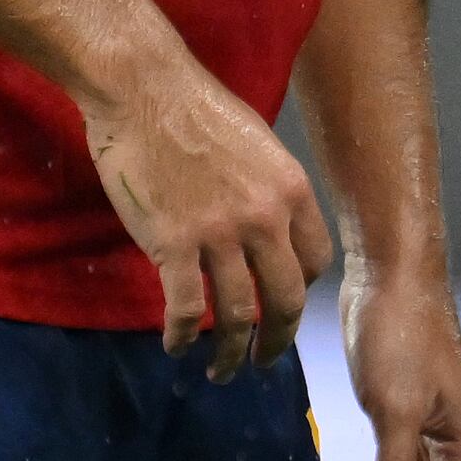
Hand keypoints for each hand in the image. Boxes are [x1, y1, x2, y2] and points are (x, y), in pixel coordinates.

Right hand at [80, 54, 336, 378]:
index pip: (315, 263)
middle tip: (263, 361)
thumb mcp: (258, 147)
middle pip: (285, 300)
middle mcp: (266, 217)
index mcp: (292, 191)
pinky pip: (186, 310)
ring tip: (221, 371)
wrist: (144, 89)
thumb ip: (269, 193)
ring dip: (230, 354)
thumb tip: (269, 231)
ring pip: (237, 316)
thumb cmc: (196, 111)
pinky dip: (182, 337)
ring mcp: (220, 234)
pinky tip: (175, 346)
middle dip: (277, 341)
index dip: (300, 293)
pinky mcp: (174, 245)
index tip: (283, 309)